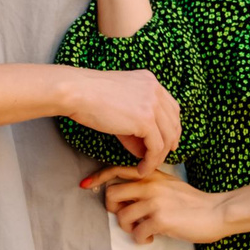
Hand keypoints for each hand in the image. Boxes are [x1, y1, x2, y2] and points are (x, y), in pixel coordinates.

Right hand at [56, 66, 180, 175]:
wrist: (76, 92)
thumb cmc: (88, 95)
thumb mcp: (119, 103)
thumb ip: (135, 121)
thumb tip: (143, 149)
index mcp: (149, 80)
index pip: (171, 107)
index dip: (171, 126)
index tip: (166, 141)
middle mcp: (155, 90)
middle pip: (173, 122)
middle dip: (169, 143)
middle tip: (159, 158)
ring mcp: (152, 105)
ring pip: (166, 138)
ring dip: (158, 156)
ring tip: (146, 167)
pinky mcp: (146, 121)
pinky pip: (156, 148)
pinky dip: (150, 162)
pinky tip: (141, 169)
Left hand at [82, 166, 230, 244]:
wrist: (217, 212)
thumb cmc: (193, 202)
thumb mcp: (168, 184)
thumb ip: (148, 185)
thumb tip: (124, 194)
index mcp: (151, 175)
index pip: (117, 170)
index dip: (97, 178)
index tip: (86, 185)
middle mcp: (150, 186)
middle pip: (111, 195)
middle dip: (113, 210)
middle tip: (127, 218)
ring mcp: (154, 202)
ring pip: (121, 217)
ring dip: (128, 228)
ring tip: (143, 230)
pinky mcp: (160, 220)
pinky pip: (136, 233)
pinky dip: (141, 239)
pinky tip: (151, 238)